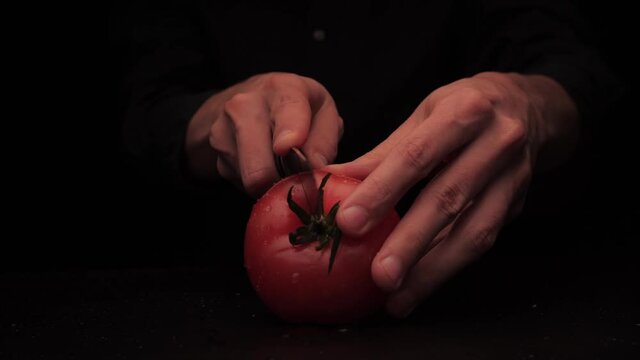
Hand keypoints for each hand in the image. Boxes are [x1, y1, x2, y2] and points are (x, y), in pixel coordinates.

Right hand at [186, 72, 342, 196]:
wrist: (248, 100)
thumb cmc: (295, 109)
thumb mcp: (322, 112)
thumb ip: (325, 139)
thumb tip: (317, 169)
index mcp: (282, 89)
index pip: (286, 112)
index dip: (289, 133)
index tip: (288, 148)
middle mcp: (246, 104)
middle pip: (259, 165)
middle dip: (283, 184)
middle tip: (300, 183)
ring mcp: (224, 127)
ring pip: (250, 180)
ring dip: (271, 183)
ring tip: (281, 167)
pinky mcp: (216, 150)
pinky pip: (240, 182)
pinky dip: (257, 182)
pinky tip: (264, 164)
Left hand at [327, 72, 577, 316]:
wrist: (530, 107)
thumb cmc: (464, 106)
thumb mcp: (425, 114)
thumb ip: (384, 152)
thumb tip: (333, 179)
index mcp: (464, 110)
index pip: (417, 155)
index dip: (382, 190)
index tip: (349, 222)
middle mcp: (496, 142)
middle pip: (449, 198)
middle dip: (411, 241)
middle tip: (379, 275)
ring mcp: (512, 177)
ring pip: (474, 231)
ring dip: (433, 270)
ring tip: (397, 298)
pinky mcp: (517, 205)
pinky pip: (481, 241)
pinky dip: (447, 267)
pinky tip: (419, 286)